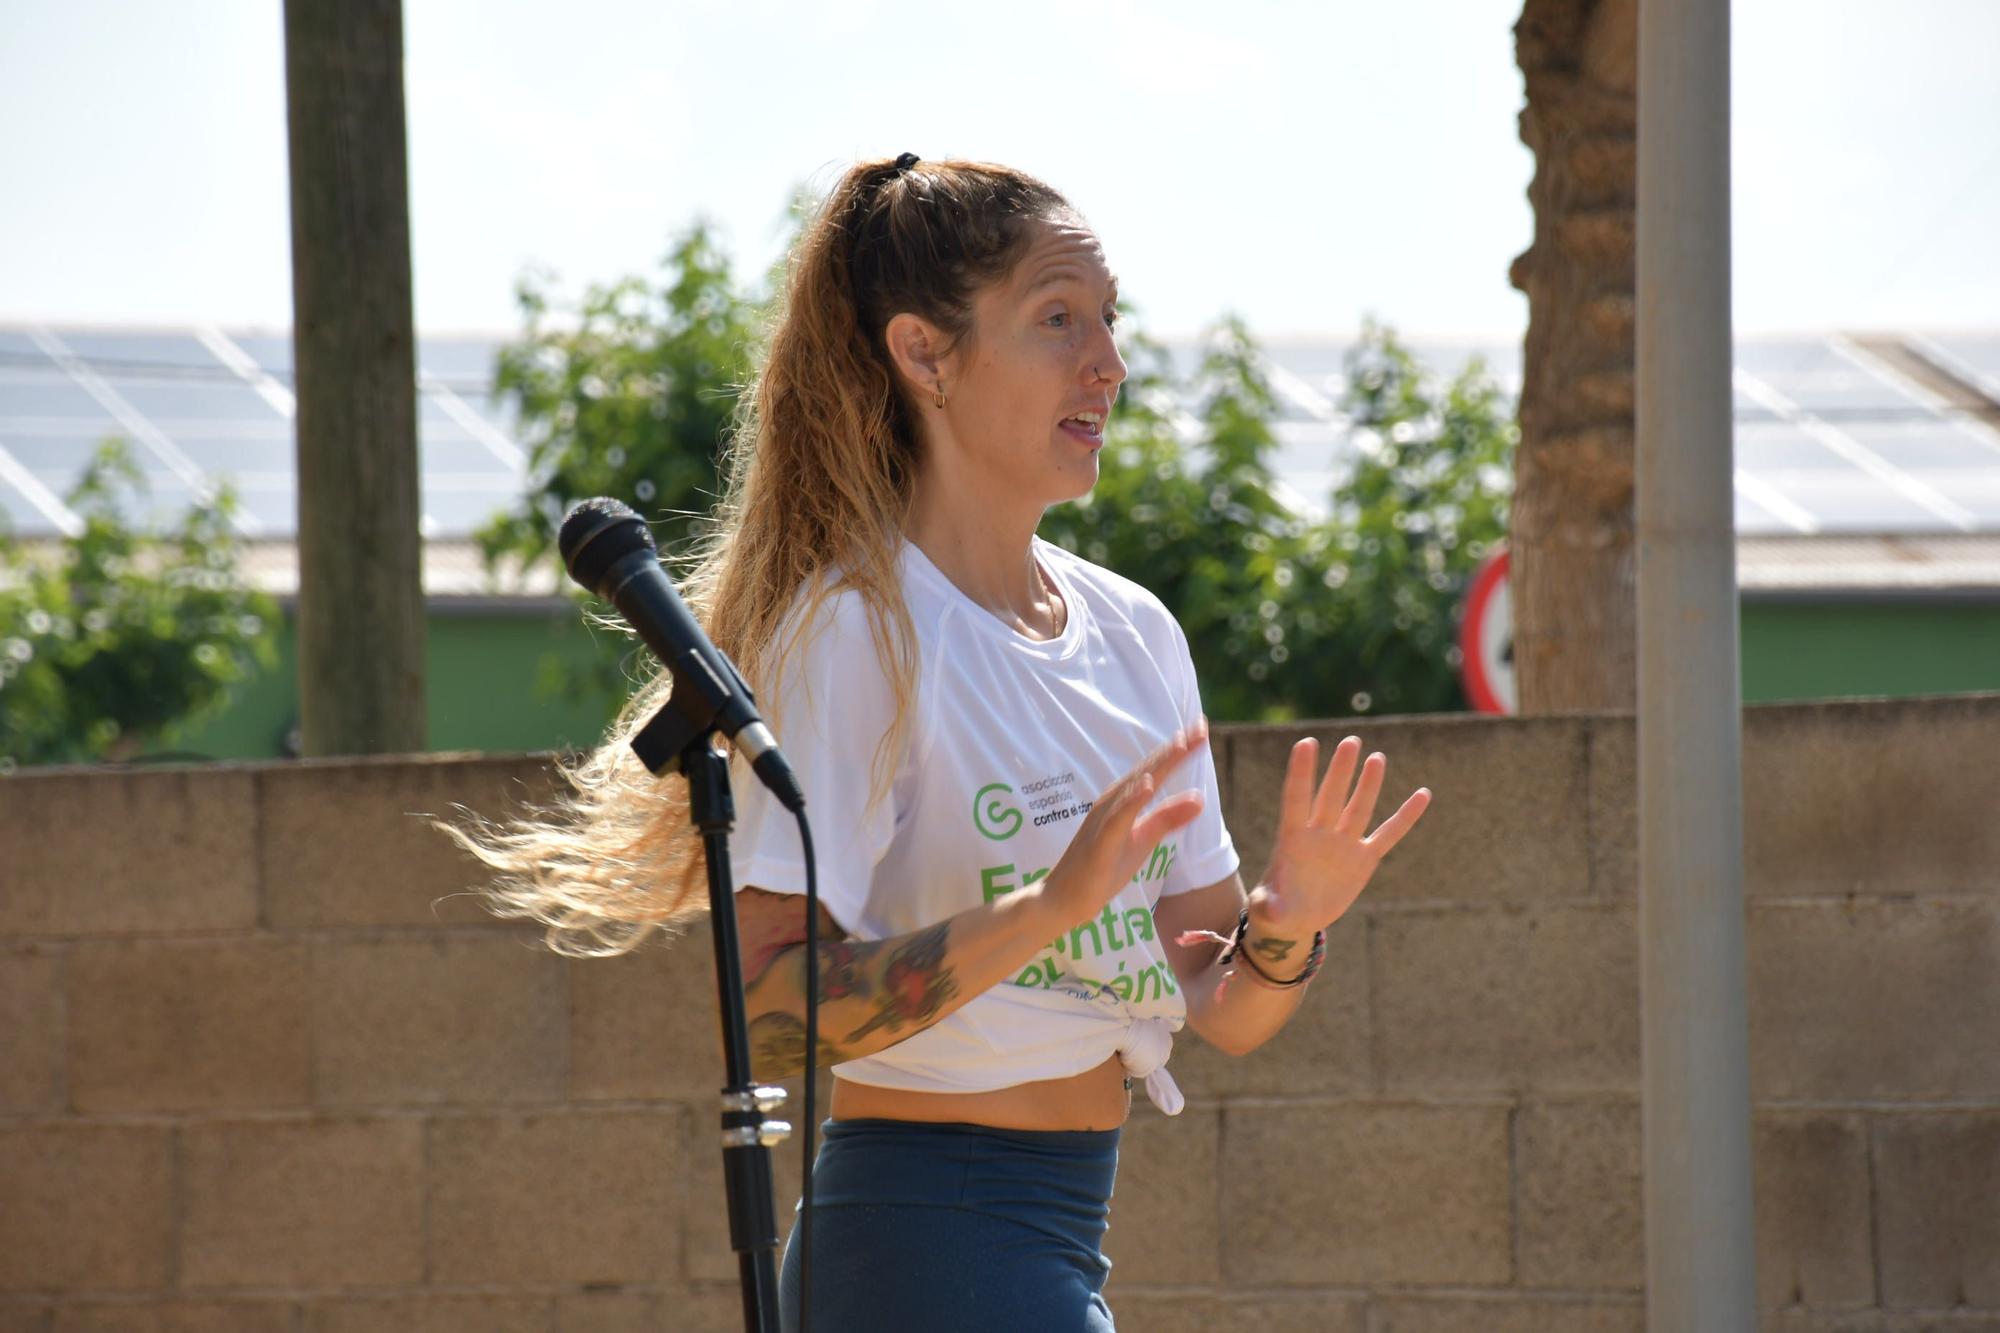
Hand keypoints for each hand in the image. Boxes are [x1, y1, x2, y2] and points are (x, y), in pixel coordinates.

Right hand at [1041, 718, 1210, 925]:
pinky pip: (1117, 819)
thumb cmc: (1101, 869)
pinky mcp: (1099, 843)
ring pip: (1133, 787)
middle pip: (1148, 770)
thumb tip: (1200, 798)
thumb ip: (1168, 819)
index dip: (1180, 750)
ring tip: (1181, 744)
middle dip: (1175, 748)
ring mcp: (1103, 821)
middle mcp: (1112, 803)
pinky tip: (1149, 785)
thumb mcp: (1143, 841)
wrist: (1064, 900)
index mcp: (1124, 801)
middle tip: (1200, 725)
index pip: (1156, 770)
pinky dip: (1133, 800)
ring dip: (1157, 765)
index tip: (1201, 727)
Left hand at [1247, 735, 1430, 939]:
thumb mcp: (1267, 910)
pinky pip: (1388, 835)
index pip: (1296, 798)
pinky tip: (1422, 794)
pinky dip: (1405, 817)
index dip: (1301, 772)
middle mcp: (1319, 835)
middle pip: (1331, 797)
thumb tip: (1270, 911)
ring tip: (1377, 757)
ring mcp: (1343, 844)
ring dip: (1368, 784)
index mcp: (1291, 839)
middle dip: (1341, 771)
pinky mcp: (1363, 859)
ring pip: (1358, 809)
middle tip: (1351, 741)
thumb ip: (1269, 906)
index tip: (1306, 742)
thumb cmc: (1273, 909)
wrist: (1295, 918)